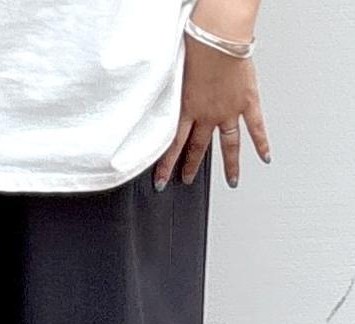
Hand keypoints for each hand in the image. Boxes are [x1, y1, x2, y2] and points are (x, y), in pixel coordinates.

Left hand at [155, 35, 270, 189]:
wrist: (218, 39)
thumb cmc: (197, 47)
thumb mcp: (177, 74)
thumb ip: (176, 91)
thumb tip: (168, 95)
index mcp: (188, 108)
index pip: (173, 145)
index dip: (167, 165)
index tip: (161, 181)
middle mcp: (208, 115)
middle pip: (198, 147)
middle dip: (191, 166)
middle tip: (187, 180)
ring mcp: (229, 111)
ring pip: (228, 144)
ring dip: (230, 164)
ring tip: (232, 180)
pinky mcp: (247, 101)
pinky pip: (256, 127)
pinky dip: (261, 143)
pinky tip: (264, 157)